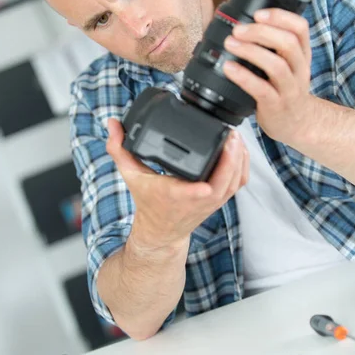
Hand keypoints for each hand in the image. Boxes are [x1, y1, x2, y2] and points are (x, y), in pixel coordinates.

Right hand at [106, 119, 248, 249]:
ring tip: (236, 136)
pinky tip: (240, 149)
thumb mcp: (130, 175)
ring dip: (239, 159)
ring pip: (235, 182)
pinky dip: (242, 166)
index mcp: (175, 195)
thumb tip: (112, 124)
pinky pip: (238, 183)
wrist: (161, 230)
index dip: (203, 188)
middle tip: (230, 134)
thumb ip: (120, 149)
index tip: (208, 181)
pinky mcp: (221, 198)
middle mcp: (198, 200)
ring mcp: (212, 201)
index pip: (193, 193)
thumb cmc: (148, 201)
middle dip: (231, 158)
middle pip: (223, 183)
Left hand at [223, 8, 316, 144]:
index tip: (258, 13)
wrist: (297, 124)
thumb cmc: (285, 89)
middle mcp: (300, 69)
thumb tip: (241, 26)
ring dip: (251, 51)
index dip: (280, 17)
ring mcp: (290, 89)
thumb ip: (273, 46)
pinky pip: (261, 89)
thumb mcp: (288, 65)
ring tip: (231, 44)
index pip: (300, 28)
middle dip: (261, 32)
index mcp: (302, 54)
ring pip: (276, 65)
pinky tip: (229, 68)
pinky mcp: (277, 105)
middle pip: (288, 43)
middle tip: (238, 29)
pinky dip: (244, 77)